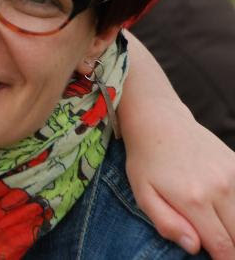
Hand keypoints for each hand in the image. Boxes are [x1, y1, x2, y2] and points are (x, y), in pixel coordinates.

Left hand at [124, 101, 234, 258]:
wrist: (159, 121)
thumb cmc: (146, 160)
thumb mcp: (143, 194)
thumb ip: (167, 223)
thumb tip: (194, 247)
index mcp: (193, 199)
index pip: (222, 246)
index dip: (222, 259)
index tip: (216, 259)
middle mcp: (219, 187)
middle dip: (230, 247)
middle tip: (217, 246)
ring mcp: (232, 174)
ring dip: (233, 225)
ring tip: (215, 224)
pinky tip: (220, 207)